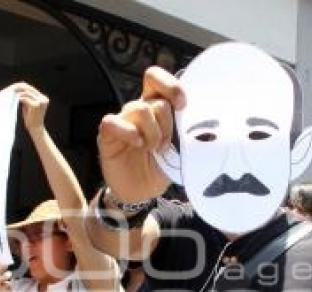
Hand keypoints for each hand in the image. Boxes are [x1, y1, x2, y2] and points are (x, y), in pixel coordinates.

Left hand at [14, 82, 48, 132]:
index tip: (14, 88)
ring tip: (11, 93)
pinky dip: (19, 98)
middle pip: (30, 89)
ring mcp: (40, 102)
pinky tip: (14, 99)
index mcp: (44, 98)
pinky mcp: (36, 105)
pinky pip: (25, 98)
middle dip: (20, 88)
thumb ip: (27, 98)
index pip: (32, 89)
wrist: (35, 128)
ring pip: (27, 93)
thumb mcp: (30, 106)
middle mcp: (44, 99)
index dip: (22, 87)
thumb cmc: (32, 118)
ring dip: (18, 93)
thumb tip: (18, 90)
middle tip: (11, 89)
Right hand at [97, 66, 185, 201]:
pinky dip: (129, 132)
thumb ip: (186, 132)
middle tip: (168, 143)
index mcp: (156, 108)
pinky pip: (113, 122)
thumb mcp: (179, 149)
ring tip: (154, 149)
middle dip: (167, 122)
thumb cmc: (160, 167)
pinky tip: (138, 144)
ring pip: (139, 109)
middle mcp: (139, 110)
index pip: (156, 79)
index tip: (183, 105)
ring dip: (153, 132)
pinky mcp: (108, 134)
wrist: (141, 192)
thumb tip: (203, 123)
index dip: (170, 85)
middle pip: (154, 98)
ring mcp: (123, 121)